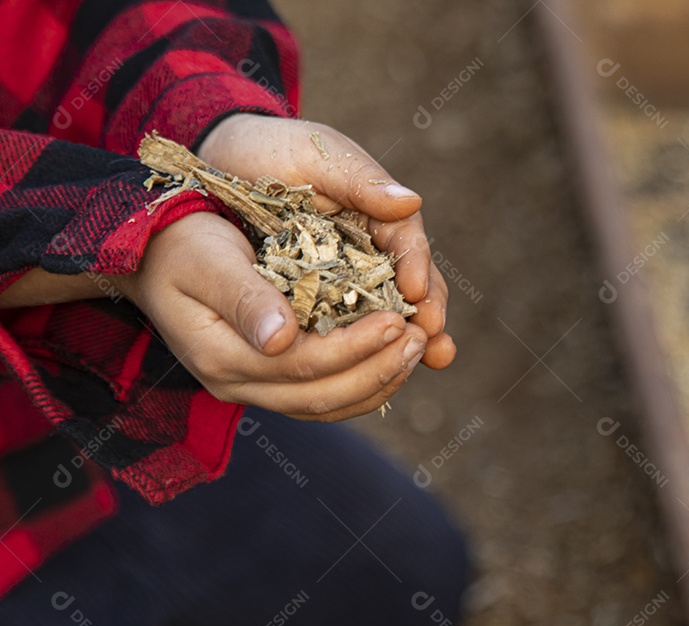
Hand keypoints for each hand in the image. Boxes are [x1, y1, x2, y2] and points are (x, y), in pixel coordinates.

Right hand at [116, 212, 427, 421]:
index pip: (304, 366)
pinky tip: (393, 359)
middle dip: (379, 369)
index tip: (398, 319)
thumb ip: (244, 297)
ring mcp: (253, 388)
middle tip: (420, 337)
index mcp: (222, 357)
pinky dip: (364, 383)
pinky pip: (323, 397)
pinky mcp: (269, 379)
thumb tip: (283, 339)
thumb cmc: (178, 243)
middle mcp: (238, 384)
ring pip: (328, 404)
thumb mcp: (206, 259)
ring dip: (379, 381)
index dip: (357, 347)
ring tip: (417, 347)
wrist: (149, 253)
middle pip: (323, 396)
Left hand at [197, 114, 454, 368]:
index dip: (419, 270)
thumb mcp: (315, 154)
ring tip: (427, 360)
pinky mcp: (319, 307)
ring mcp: (348, 282)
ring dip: (406, 342)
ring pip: (386, 317)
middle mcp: (371, 252)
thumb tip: (410, 203)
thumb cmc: (270, 151)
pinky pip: (348, 334)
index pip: (409, 245)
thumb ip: (359, 179)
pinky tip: (376, 375)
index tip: (416, 294)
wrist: (217, 164)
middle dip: (426, 315)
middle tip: (433, 340)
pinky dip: (365, 355)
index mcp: (377, 214)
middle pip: (412, 288)